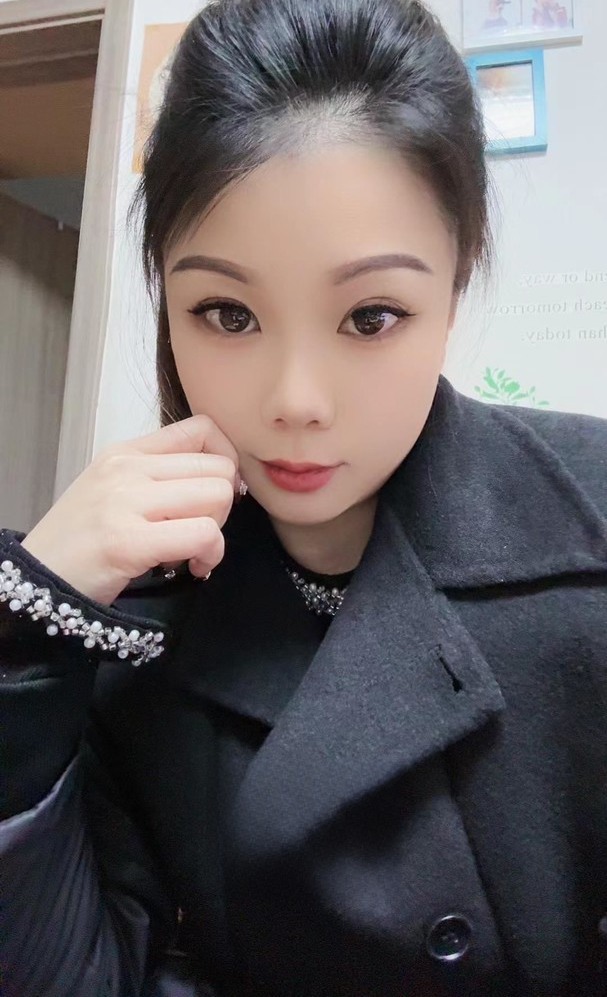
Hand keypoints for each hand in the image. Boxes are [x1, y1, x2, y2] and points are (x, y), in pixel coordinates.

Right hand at [20, 415, 241, 605]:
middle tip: (197, 533)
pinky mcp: (129, 541)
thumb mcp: (113, 491)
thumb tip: (223, 481)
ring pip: (218, 496)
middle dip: (222, 507)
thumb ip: (160, 478)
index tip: (213, 497)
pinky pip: (204, 534)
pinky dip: (210, 555)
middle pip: (220, 468)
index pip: (203, 429)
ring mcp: (125, 501)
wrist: (35, 584)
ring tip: (191, 552)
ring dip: (216, 532)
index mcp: (125, 452)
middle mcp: (126, 468)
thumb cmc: (81, 543)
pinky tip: (193, 568)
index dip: (225, 463)